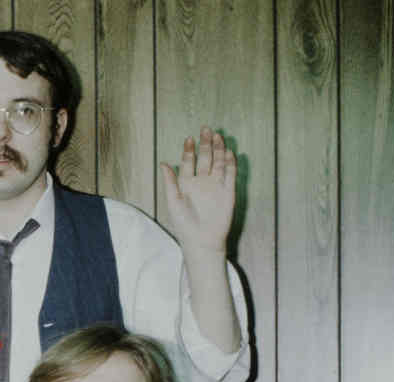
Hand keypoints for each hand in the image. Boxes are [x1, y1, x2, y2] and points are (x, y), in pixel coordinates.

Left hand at [160, 127, 235, 256]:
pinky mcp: (228, 192)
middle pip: (205, 158)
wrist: (201, 240)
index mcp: (187, 183)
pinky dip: (230, 164)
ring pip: (218, 163)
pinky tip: (229, 153)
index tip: (189, 138)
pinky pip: (230, 175)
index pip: (188, 162)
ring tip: (218, 136)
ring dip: (218, 150)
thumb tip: (163, 163)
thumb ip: (170, 182)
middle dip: (205, 144)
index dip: (189, 150)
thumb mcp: (173, 201)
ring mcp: (216, 185)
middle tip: (205, 129)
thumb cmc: (184, 224)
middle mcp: (202, 182)